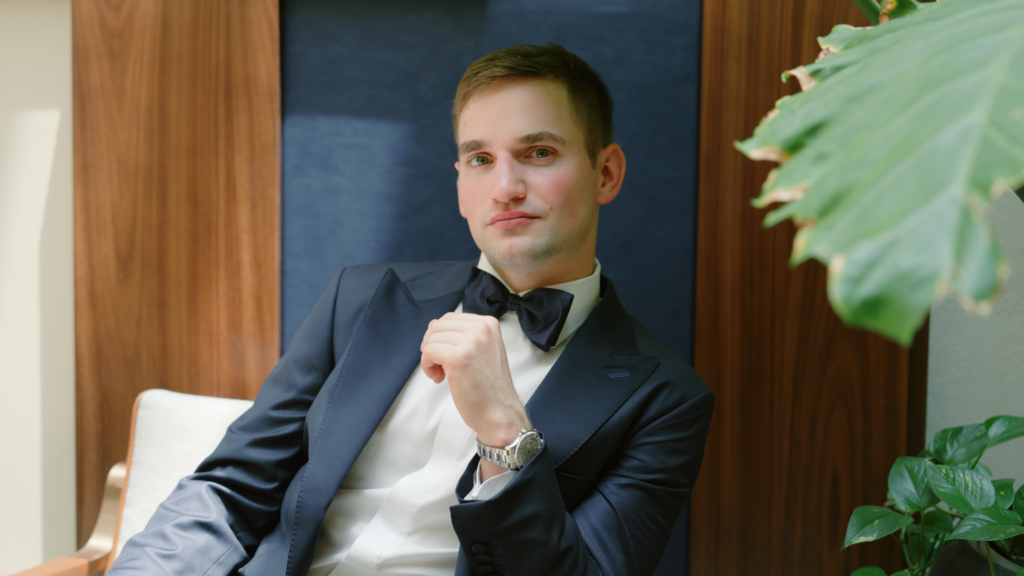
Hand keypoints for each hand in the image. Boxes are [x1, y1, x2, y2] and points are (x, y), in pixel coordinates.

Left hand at [420, 312, 530, 477]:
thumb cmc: (489, 387)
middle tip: (440, 366)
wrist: (500, 413)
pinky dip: (427, 366)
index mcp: (489, 324)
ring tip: (441, 375)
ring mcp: (471, 342)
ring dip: (430, 358)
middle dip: (432, 346)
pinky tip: (438, 378)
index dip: (441, 337)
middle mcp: (482, 329)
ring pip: (431, 339)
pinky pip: (428, 352)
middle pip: (438, 326)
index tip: (446, 356)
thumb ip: (462, 336)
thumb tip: (433, 324)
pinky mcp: (459, 357)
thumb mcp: (482, 352)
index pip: (450, 318)